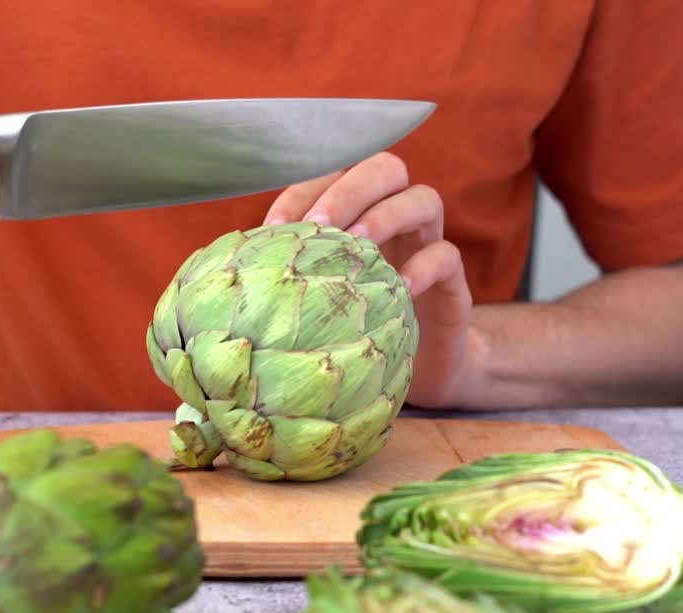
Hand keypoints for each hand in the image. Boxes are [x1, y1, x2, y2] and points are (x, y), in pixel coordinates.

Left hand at [262, 152, 476, 408]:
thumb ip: (288, 280)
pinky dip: (423, 265)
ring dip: (387, 214)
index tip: (274, 226)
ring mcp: (427, 245)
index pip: (332, 174)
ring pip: (423, 198)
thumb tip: (228, 274)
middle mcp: (395, 219)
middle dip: (350, 188)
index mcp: (357, 214)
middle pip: (386, 167)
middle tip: (322, 224)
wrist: (421, 374)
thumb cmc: (357, 333)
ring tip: (359, 244)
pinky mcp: (454, 282)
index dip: (302, 190)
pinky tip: (399, 288)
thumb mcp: (319, 303)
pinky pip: (446, 256)